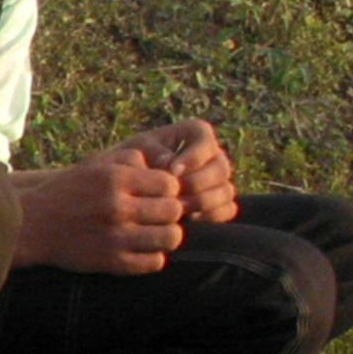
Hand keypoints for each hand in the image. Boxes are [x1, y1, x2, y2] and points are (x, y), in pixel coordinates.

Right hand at [15, 149, 185, 273]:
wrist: (31, 225)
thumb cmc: (67, 192)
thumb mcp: (93, 165)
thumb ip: (129, 160)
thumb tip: (164, 167)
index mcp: (114, 179)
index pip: (170, 184)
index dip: (167, 188)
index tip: (155, 194)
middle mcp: (117, 207)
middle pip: (174, 210)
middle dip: (169, 211)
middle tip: (155, 214)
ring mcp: (116, 237)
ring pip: (171, 237)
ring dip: (166, 235)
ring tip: (153, 232)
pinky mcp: (112, 262)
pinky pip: (155, 262)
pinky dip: (152, 257)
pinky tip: (140, 249)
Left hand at [123, 119, 237, 223]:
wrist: (124, 187)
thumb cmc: (128, 162)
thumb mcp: (134, 151)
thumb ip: (152, 152)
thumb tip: (171, 164)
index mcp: (196, 134)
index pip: (206, 140)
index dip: (194, 156)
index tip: (172, 171)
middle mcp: (213, 155)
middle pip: (221, 169)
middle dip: (197, 183)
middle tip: (173, 195)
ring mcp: (219, 180)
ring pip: (226, 191)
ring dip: (203, 202)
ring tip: (177, 209)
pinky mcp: (220, 202)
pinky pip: (228, 209)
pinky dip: (212, 216)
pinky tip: (189, 219)